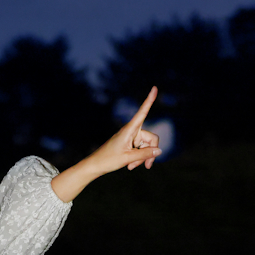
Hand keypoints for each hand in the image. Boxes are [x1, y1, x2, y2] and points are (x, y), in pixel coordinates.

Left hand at [51, 87, 161, 201]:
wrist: (96, 165)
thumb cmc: (108, 159)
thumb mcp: (128, 158)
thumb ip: (145, 154)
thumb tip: (159, 151)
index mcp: (129, 129)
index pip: (142, 112)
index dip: (149, 100)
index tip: (154, 87)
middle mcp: (132, 131)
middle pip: (151, 138)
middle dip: (150, 153)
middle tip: (147, 166)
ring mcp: (131, 138)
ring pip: (146, 146)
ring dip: (142, 158)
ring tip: (132, 167)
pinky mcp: (130, 144)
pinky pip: (140, 150)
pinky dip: (138, 158)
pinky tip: (131, 166)